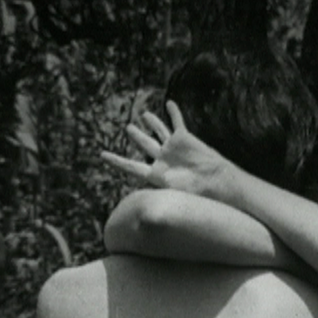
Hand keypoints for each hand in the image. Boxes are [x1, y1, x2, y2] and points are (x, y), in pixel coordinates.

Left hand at [102, 101, 236, 199]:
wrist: (215, 182)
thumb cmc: (195, 193)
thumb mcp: (170, 197)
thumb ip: (155, 200)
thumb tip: (140, 214)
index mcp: (156, 175)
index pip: (131, 166)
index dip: (117, 161)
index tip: (102, 155)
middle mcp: (163, 159)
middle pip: (146, 144)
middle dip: (137, 136)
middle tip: (128, 128)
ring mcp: (174, 148)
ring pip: (159, 131)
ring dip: (152, 122)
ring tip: (144, 115)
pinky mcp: (185, 138)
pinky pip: (177, 122)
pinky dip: (174, 113)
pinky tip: (170, 104)